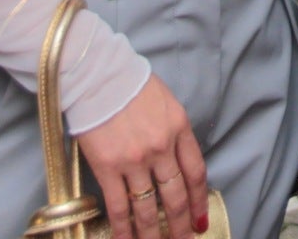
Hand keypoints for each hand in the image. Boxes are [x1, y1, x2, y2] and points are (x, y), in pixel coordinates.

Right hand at [75, 74, 208, 238]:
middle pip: (175, 195)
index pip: (196, 173)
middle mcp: (161, 148)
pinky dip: (123, 229)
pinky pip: (119, 206)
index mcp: (179, 128)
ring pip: (147, 207)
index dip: (199, 201)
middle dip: (180, 224)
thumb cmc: (129, 83)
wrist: (97, 74)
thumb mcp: (165, 102)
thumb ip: (173, 130)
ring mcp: (135, 160)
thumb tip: (175, 159)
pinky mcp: (108, 168)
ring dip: (153, 234)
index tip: (200, 219)